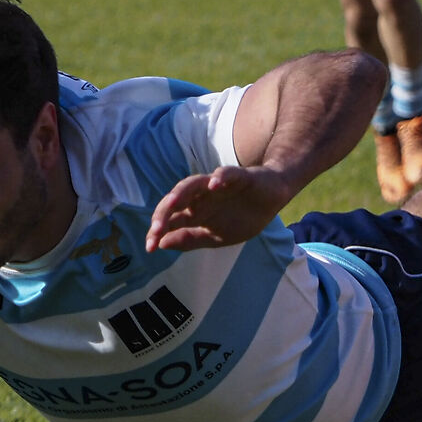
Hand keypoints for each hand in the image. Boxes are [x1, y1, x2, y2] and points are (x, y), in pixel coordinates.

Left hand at [146, 165, 296, 252]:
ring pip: (193, 184)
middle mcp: (201, 197)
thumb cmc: (242, 217)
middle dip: (164, 215)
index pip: (170, 218)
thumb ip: (190, 240)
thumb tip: (161, 244)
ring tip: (172, 204)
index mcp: (195, 211)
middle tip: (155, 231)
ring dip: (181, 193)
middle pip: (176, 200)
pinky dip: (220, 177)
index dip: (158, 231)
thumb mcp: (215, 237)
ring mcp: (218, 185)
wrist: (272, 200)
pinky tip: (214, 185)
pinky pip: (227, 174)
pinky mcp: (239, 177)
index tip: (149, 247)